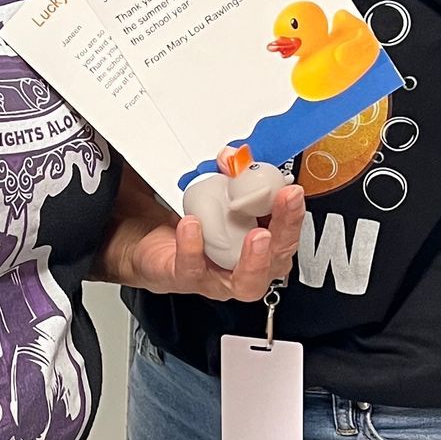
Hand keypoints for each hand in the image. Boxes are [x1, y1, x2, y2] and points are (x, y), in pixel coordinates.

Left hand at [119, 182, 306, 304]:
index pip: (287, 236)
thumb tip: (233, 157)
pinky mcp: (182, 278)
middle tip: (284, 205)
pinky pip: (191, 269)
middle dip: (285, 233)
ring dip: (255, 259)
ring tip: (257, 235)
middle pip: (276, 263)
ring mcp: (215, 278)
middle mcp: (242, 267)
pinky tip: (192, 225)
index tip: (292, 191)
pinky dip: (192, 247)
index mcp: (257, 245)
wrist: (146, 238)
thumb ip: (227, 174)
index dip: (294, 216)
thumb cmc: (190, 222)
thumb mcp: (213, 191)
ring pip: (246, 283)